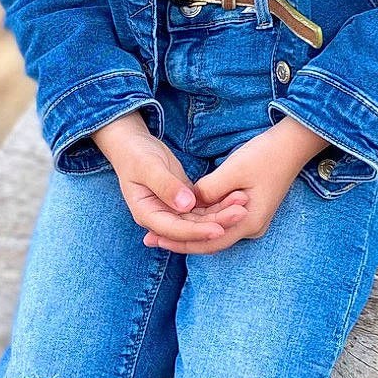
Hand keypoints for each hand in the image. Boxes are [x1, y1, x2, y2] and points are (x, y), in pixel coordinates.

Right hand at [92, 111, 248, 246]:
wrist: (134, 146)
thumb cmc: (136, 155)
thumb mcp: (148, 167)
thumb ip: (166, 186)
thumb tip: (186, 205)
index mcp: (146, 214)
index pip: (174, 230)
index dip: (197, 232)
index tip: (219, 229)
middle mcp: (161, 218)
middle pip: (192, 228)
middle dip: (217, 223)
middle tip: (241, 213)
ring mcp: (173, 212)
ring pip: (201, 219)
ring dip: (222, 213)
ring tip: (243, 202)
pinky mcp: (184, 202)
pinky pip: (204, 208)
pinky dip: (219, 204)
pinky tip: (237, 197)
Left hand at [146, 116, 328, 255]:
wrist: (293, 145)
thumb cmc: (266, 155)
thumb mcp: (234, 170)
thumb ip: (209, 189)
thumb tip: (188, 202)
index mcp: (248, 222)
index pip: (208, 241)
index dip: (180, 242)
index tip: (155, 239)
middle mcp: (250, 226)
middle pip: (209, 239)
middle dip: (180, 239)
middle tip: (149, 239)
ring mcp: (250, 219)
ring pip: (213, 229)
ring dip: (188, 228)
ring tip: (158, 229)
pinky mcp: (247, 209)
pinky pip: (219, 218)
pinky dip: (200, 217)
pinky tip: (180, 213)